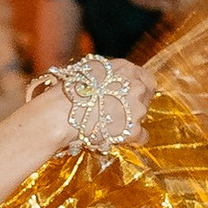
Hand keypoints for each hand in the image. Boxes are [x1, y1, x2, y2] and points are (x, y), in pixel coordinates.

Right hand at [25, 51, 155, 155]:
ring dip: (130, 120)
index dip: (139, 88)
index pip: (146, 78)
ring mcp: (137, 108)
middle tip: (119, 111)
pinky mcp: (133, 129)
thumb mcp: (90, 69)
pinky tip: (116, 137)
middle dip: (135, 104)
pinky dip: (130, 139)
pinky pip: (141, 137)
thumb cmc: (69, 90)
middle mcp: (136, 86)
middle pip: (147, 96)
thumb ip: (108, 72)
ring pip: (143, 116)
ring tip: (109, 124)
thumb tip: (109, 76)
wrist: (60, 112)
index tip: (131, 95)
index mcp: (126, 69)